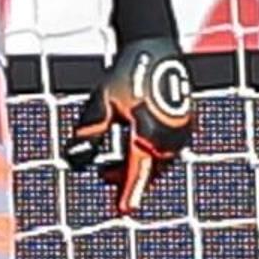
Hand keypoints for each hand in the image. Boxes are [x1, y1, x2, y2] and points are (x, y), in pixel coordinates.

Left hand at [63, 36, 194, 215]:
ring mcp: (180, 130)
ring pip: (158, 162)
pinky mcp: (184, 124)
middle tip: (105, 178)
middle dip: (127, 179)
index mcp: (148, 132)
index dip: (128, 194)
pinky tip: (133, 147)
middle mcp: (169, 135)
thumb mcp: (101, 103)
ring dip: (137, 167)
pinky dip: (149, 154)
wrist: (154, 47)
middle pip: (149, 171)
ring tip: (113, 165)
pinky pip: (166, 149)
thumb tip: (74, 158)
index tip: (122, 211)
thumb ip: (89, 133)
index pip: (137, 172)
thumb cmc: (127, 72)